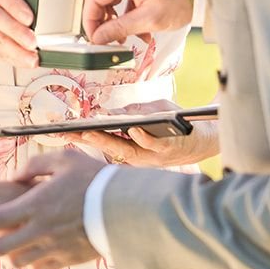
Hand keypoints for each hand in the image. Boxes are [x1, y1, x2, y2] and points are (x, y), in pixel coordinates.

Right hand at [0, 0, 38, 68]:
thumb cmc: (8, 13)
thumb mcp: (18, 5)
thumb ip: (32, 11)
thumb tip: (50, 26)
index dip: (15, 6)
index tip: (29, 19)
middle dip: (16, 31)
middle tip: (32, 42)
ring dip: (17, 51)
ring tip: (32, 58)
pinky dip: (14, 59)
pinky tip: (25, 61)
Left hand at [0, 149, 104, 268]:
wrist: (126, 208)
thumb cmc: (94, 179)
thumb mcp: (63, 159)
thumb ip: (34, 164)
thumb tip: (14, 177)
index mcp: (36, 205)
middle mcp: (41, 231)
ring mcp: (54, 248)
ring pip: (16, 263)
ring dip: (2, 256)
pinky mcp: (67, 260)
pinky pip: (38, 268)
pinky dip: (27, 263)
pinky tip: (26, 252)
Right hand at [71, 100, 219, 167]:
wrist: (209, 135)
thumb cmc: (177, 123)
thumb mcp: (152, 113)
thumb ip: (132, 114)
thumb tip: (108, 113)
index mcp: (131, 147)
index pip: (101, 142)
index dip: (80, 138)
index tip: (60, 131)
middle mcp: (139, 155)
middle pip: (108, 148)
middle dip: (87, 140)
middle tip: (69, 133)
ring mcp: (153, 154)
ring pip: (127, 150)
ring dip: (108, 141)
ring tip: (91, 131)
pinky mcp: (169, 150)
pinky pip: (153, 144)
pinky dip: (142, 137)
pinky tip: (132, 128)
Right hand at [83, 0, 196, 44]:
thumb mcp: (149, 20)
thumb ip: (119, 28)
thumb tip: (98, 38)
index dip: (90, 21)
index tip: (95, 39)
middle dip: (103, 20)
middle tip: (109, 40)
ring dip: (115, 17)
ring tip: (126, 36)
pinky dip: (126, 9)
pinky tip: (138, 27)